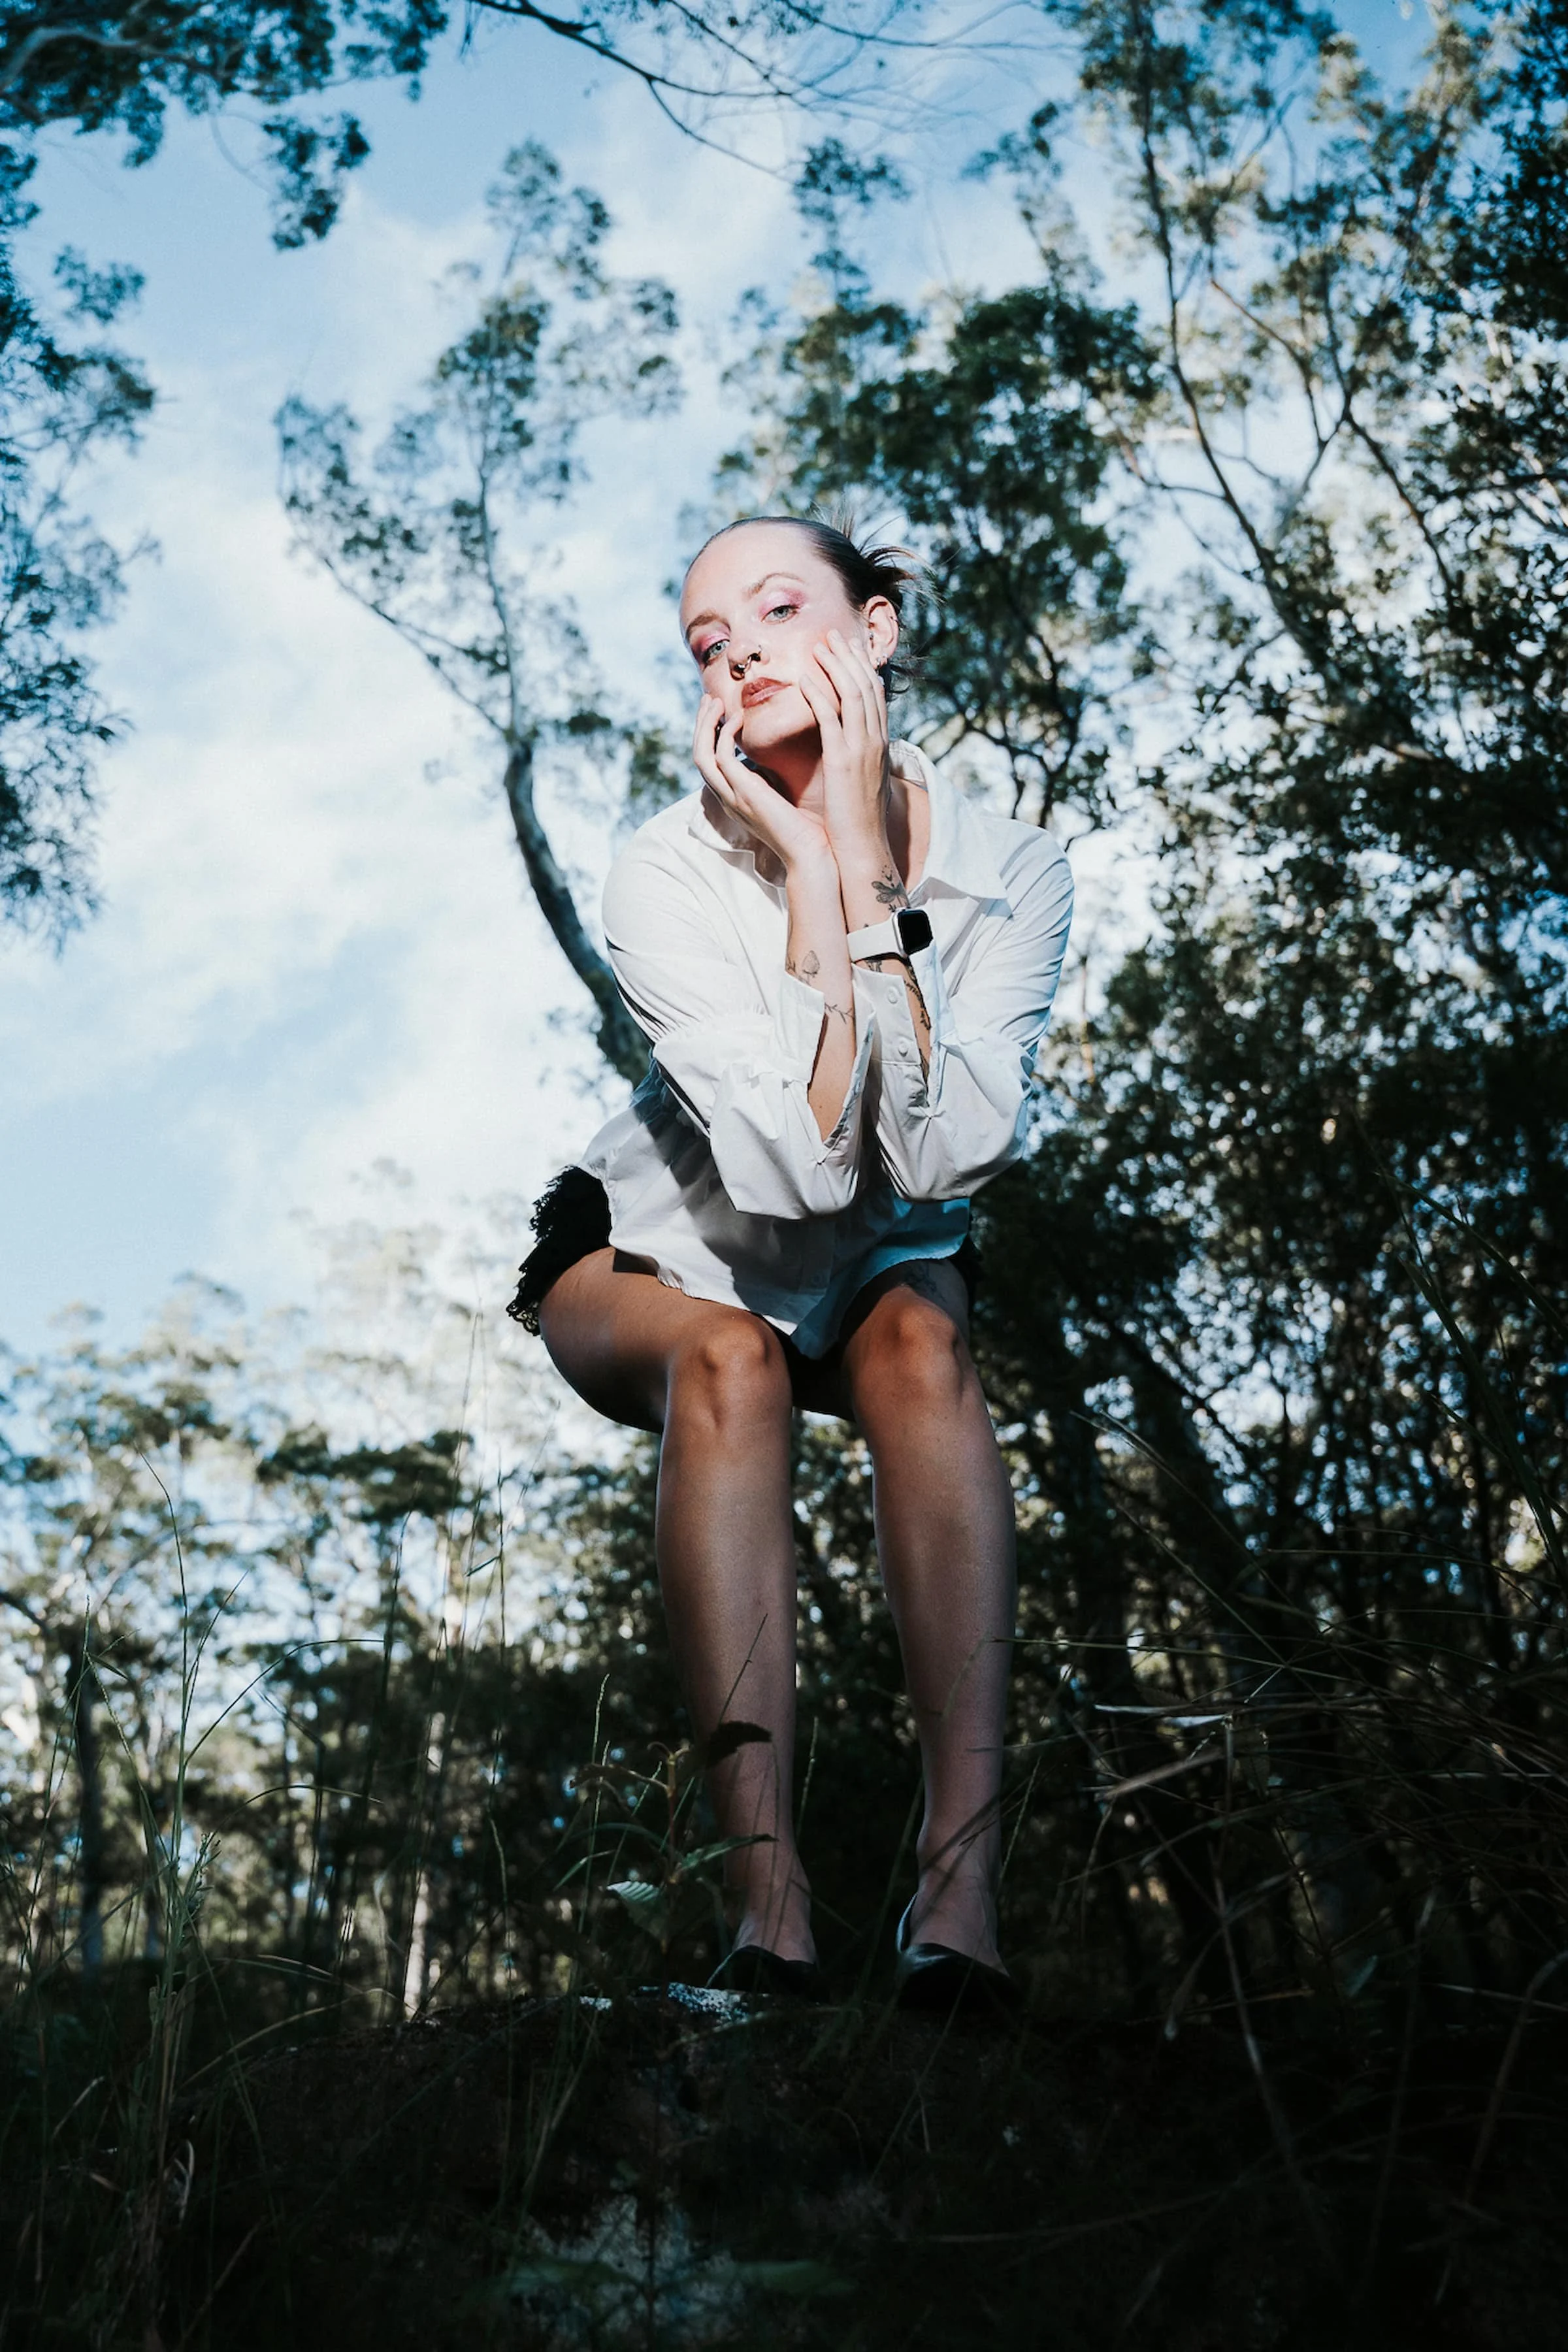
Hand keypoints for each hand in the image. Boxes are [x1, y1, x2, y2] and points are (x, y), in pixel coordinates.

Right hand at [691, 695, 831, 873]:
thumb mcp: (785, 795)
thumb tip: (782, 752)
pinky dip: (725, 734)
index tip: (721, 710)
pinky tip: (739, 718)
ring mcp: (733, 796)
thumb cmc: (808, 829)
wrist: (814, 854)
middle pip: (699, 754)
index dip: (710, 734)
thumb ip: (774, 776)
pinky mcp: (743, 793)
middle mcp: (728, 797)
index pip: (710, 762)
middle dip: (702, 724)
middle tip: (710, 698)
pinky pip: (721, 756)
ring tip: (715, 701)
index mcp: (736, 798)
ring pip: (701, 754)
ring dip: (705, 724)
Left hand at [795, 629, 892, 871]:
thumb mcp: (864, 780)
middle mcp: (875, 741)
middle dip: (849, 658)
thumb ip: (862, 756)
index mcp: (881, 744)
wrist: (863, 847)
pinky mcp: (843, 761)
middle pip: (866, 686)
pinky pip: (831, 719)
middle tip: (832, 635)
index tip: (849, 648)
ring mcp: (861, 749)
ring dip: (835, 666)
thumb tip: (858, 743)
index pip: (876, 695)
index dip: (863, 668)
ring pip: (852, 695)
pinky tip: (805, 678)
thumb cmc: (858, 819)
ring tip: (819, 646)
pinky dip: (819, 694)